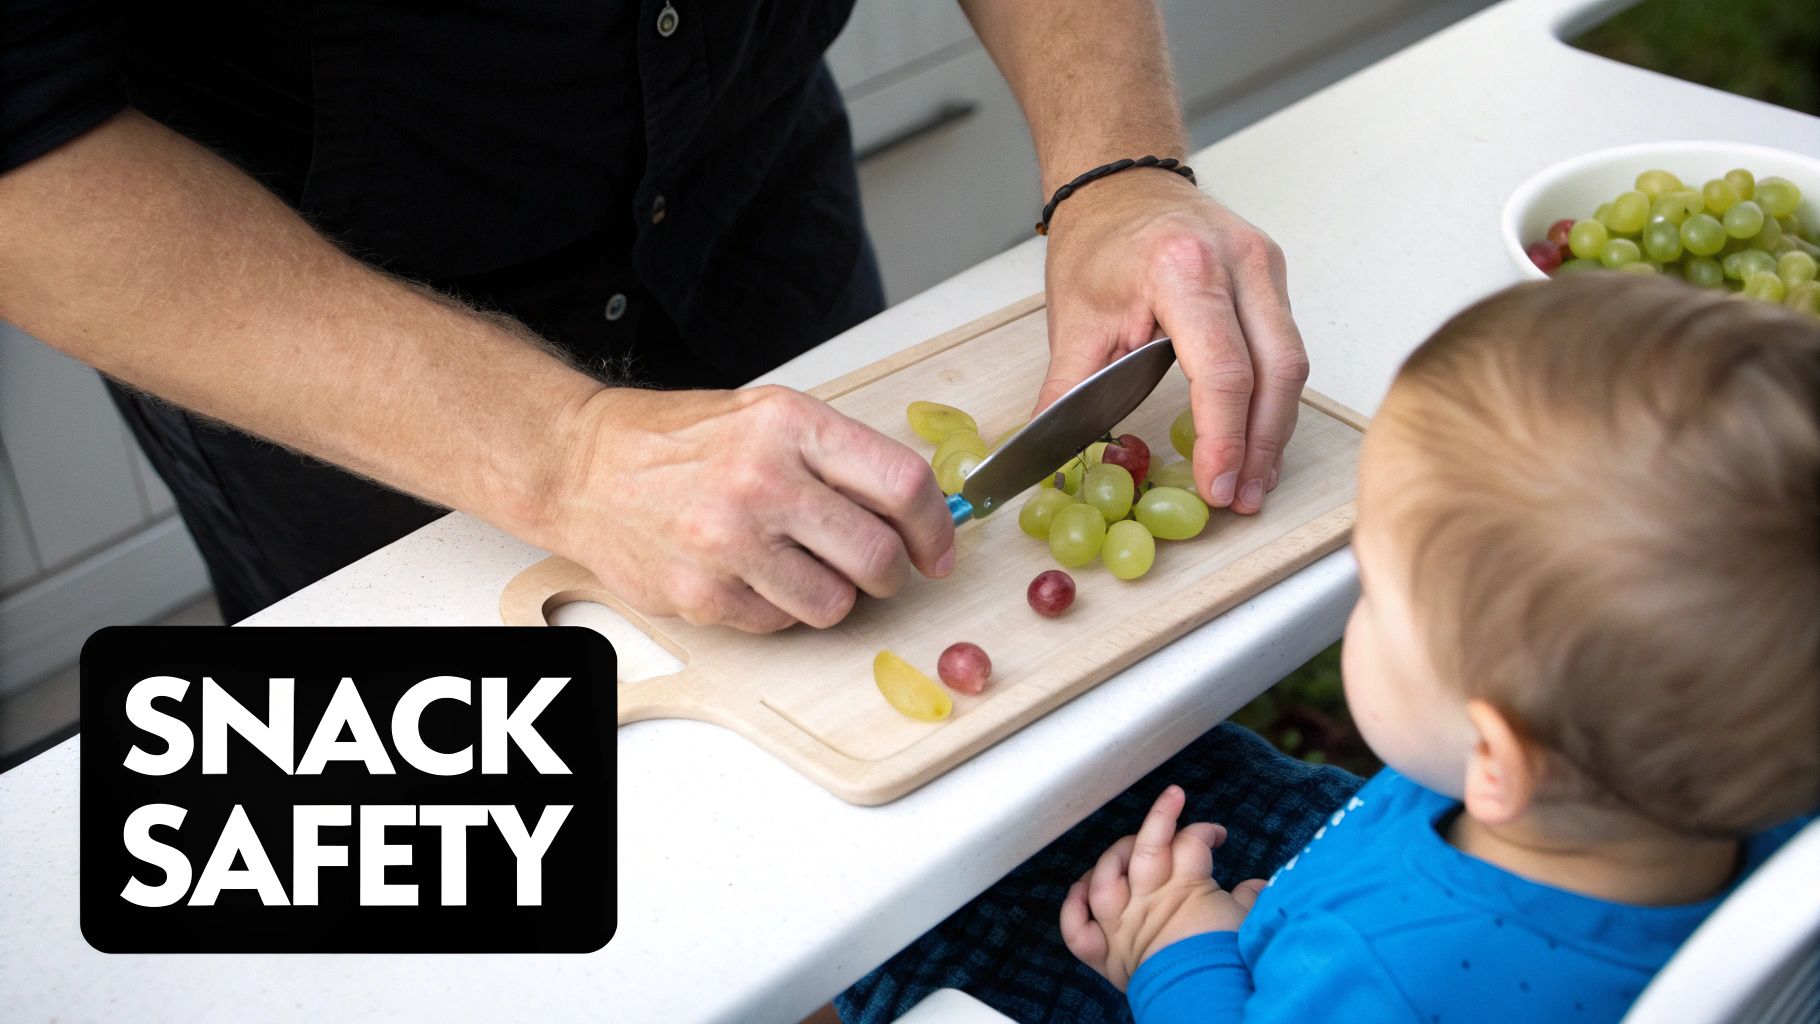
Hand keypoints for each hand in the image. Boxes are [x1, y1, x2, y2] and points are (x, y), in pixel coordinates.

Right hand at [540, 385, 956, 631]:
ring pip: (835, 604)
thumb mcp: (769, 416)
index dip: (935, 528)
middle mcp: (763, 481)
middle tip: (875, 568)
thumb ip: (841, 457)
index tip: (936, 549)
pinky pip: (780, 624)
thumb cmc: (682, 441)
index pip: (902, 485)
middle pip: (877, 557)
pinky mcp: (704, 595)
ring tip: (799, 566)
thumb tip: (918, 510)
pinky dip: (778, 608)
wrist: (585, 465)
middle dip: (889, 573)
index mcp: (791, 425)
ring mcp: (731, 543)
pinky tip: (750, 574)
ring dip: (833, 596)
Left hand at [1040, 170, 1307, 514]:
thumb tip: (1044, 459)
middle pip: (1276, 371)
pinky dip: (1275, 401)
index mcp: (1183, 269)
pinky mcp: (1275, 277)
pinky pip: (1288, 348)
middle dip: (1260, 445)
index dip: (1224, 437)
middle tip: (1240, 498)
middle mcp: (1238, 262)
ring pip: (1293, 364)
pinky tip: (1258, 441)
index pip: (1223, 369)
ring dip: (1275, 430)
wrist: (1122, 185)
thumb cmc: (1098, 244)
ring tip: (1253, 482)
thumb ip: (1066, 394)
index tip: (1215, 485)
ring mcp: (1266, 267)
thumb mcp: (1073, 322)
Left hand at [1059, 785, 1266, 991]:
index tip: (1217, 835)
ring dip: (1112, 858)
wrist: (1206, 1001)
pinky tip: (1079, 891)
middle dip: (1161, 816)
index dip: (1205, 831)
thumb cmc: (1228, 962)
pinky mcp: (1106, 955)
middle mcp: (1148, 901)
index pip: (1192, 842)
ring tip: (1125, 848)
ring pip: (1104, 879)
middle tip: (1173, 797)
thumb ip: (1250, 899)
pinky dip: (1073, 910)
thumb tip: (1256, 885)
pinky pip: (1077, 931)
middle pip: (1147, 846)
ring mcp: (1121, 926)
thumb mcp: (1248, 923)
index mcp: (1185, 890)